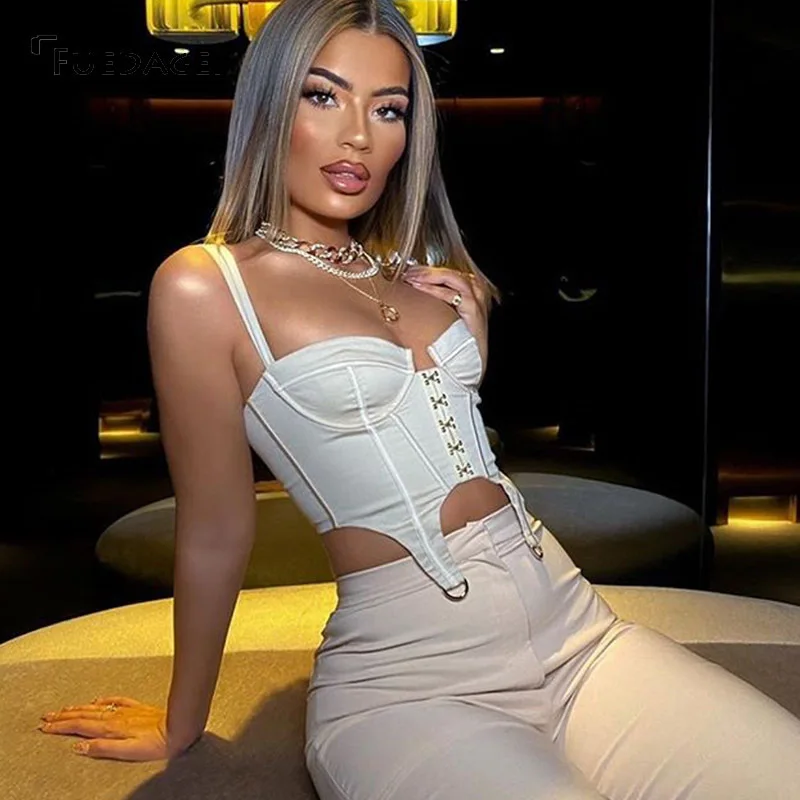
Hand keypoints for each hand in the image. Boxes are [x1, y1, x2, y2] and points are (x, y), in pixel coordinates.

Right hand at [38, 695, 181, 761]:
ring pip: (96, 707)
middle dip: (63, 716)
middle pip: (84, 715)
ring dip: (78, 707)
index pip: (80, 727)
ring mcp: (127, 710)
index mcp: (111, 728)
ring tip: (63, 708)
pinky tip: (97, 699)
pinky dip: (103, 700)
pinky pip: (116, 700)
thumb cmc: (156, 744)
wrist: (179, 728)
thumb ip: (102, 748)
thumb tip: (79, 747)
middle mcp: (116, 717)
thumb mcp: (127, 752)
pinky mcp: (137, 707)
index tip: (45, 727)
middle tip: (46, 716)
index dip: (61, 727)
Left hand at [403, 265, 488, 367]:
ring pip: (454, 278)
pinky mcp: (474, 312)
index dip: (429, 271)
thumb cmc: (457, 346)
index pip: (450, 275)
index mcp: (472, 296)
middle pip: (452, 273)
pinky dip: (436, 290)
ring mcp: (477, 303)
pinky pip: (455, 295)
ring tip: (412, 277)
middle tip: (408, 272)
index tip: (411, 271)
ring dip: (431, 276)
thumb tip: (413, 295)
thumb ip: (436, 307)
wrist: (469, 367)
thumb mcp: (446, 322)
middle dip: (428, 271)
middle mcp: (477, 296)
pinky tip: (421, 288)